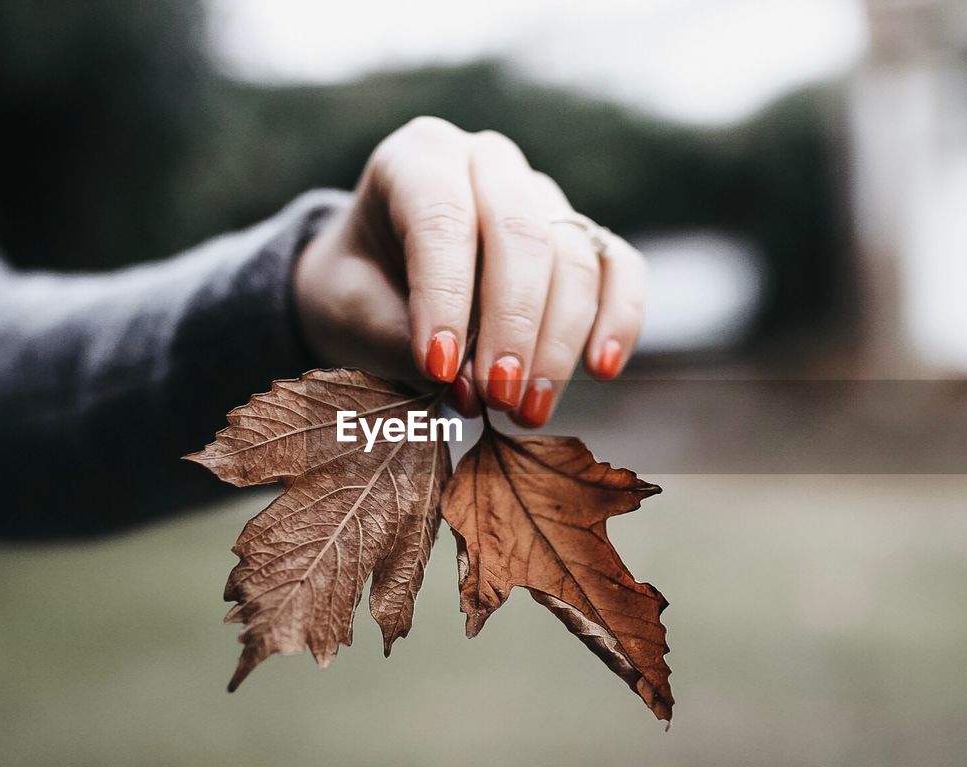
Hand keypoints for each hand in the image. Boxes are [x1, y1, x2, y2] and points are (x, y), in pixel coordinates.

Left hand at [294, 116, 646, 426]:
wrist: (374, 281)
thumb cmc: (356, 288)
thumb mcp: (348, 308)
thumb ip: (398, 339)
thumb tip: (469, 387)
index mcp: (420, 157)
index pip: (443, 219)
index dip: (446, 297)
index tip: (439, 369)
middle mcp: (489, 162)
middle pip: (521, 233)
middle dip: (513, 324)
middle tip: (497, 396)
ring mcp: (542, 196)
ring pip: (572, 258)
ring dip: (557, 342)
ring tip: (527, 410)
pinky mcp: (582, 236)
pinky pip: (617, 267)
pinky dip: (618, 317)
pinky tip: (603, 367)